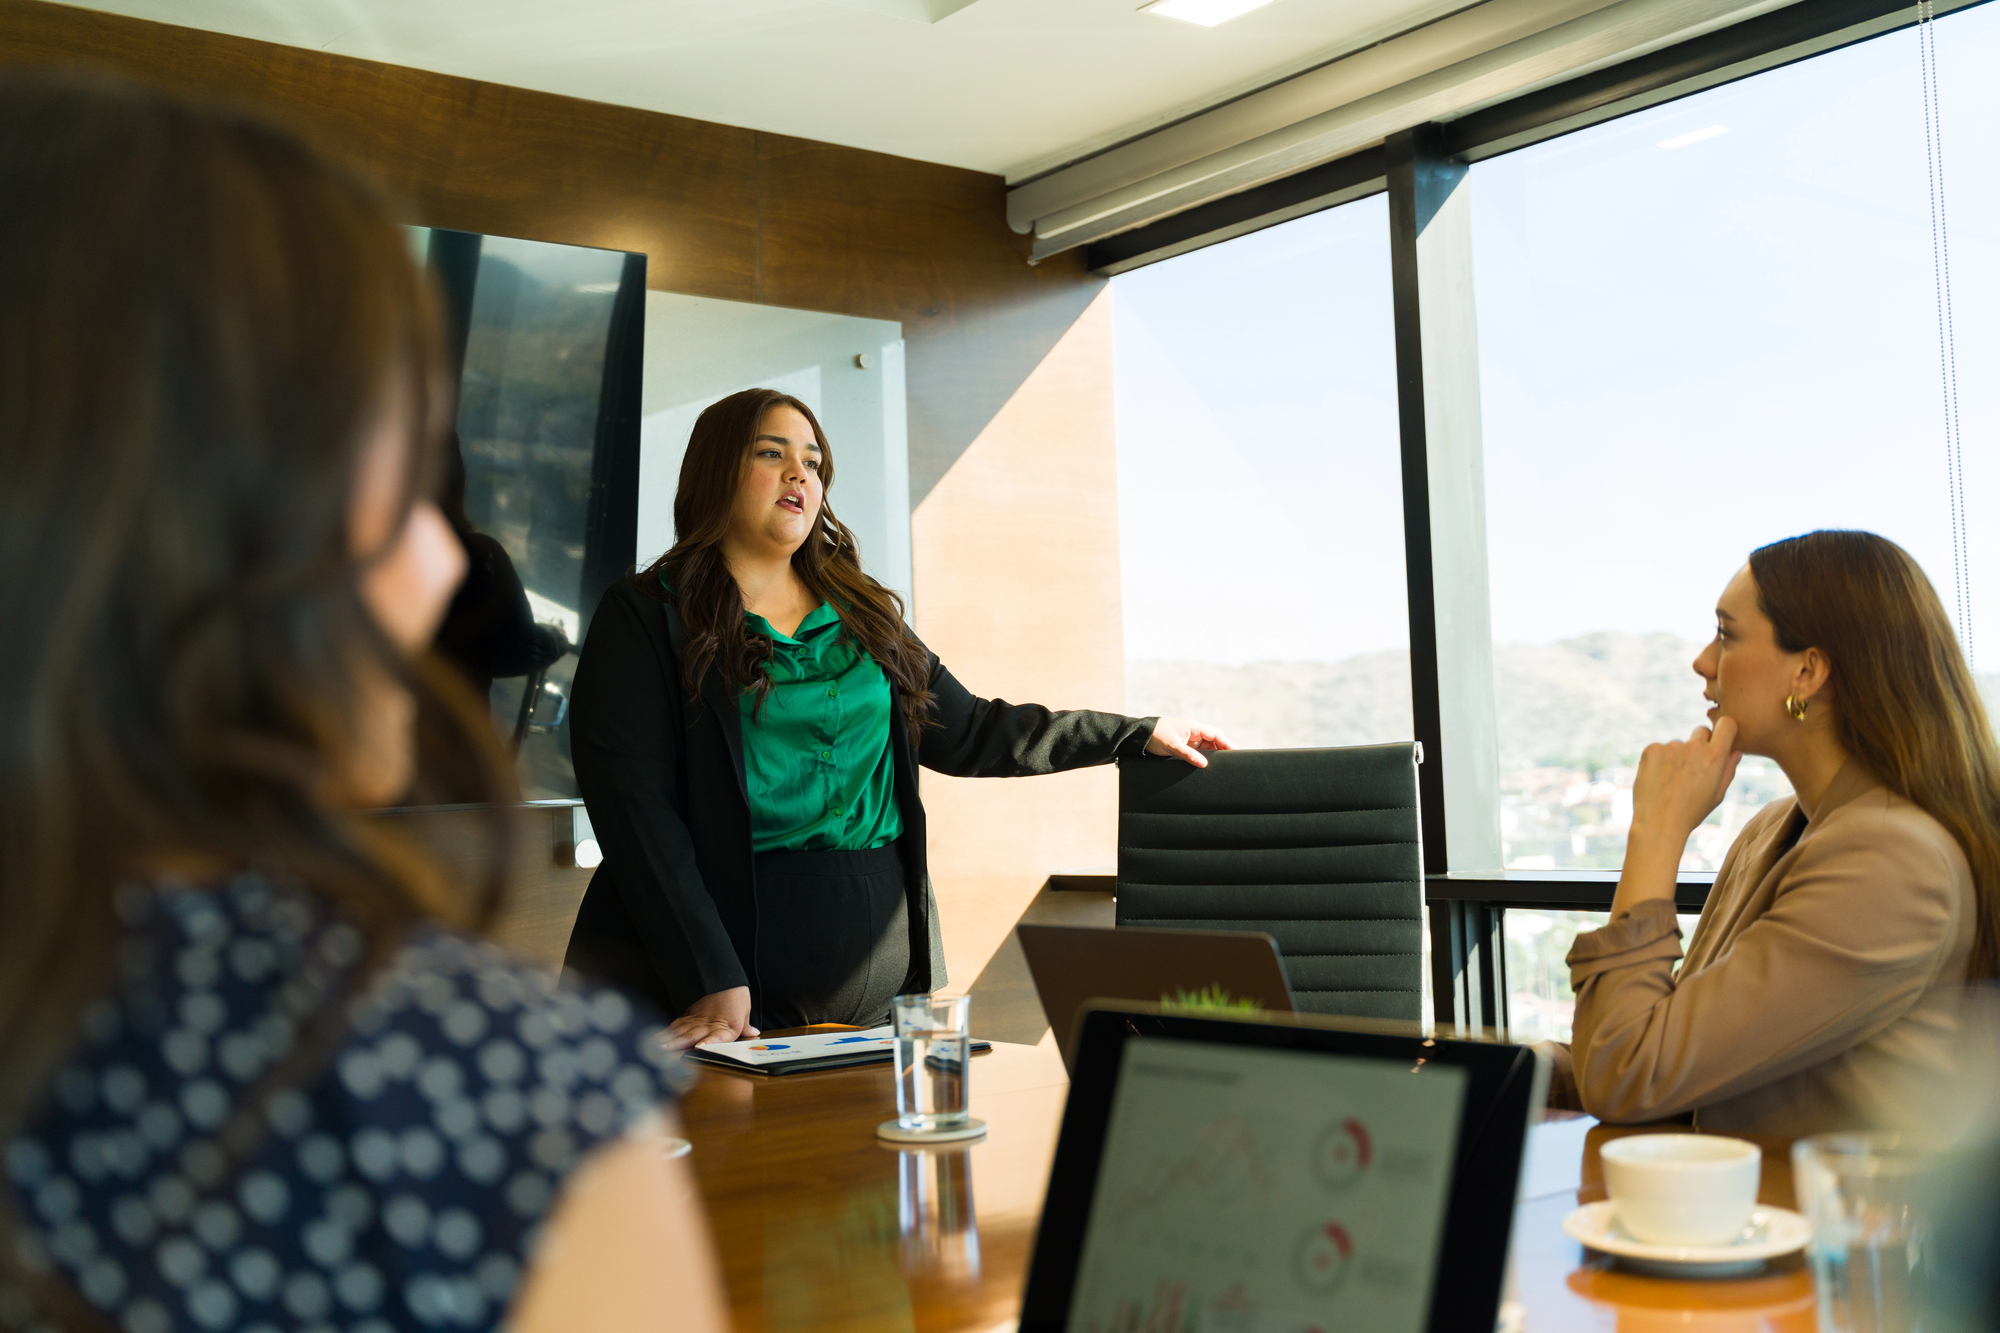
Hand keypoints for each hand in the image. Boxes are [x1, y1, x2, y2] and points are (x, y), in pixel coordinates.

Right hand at [658, 987, 757, 1050]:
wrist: (725, 976)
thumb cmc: (735, 993)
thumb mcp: (745, 1009)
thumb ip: (746, 1025)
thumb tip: (753, 1033)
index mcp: (726, 1026)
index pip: (717, 1036)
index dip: (708, 1042)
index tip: (699, 1047)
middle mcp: (709, 1024)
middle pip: (691, 1035)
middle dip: (676, 1045)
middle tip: (663, 1053)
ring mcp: (697, 1019)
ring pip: (680, 1031)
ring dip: (668, 1040)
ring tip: (656, 1048)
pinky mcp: (689, 1014)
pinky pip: (677, 1024)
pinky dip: (667, 1032)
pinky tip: (657, 1038)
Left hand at [1145, 717, 1232, 767]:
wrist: (1141, 735)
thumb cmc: (1156, 736)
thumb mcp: (1173, 746)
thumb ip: (1189, 755)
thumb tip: (1204, 764)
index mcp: (1193, 727)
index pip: (1216, 734)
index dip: (1227, 743)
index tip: (1236, 752)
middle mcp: (1193, 731)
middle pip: (1214, 740)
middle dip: (1222, 750)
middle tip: (1230, 762)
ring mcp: (1189, 738)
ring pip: (1206, 746)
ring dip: (1212, 755)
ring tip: (1220, 766)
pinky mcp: (1184, 744)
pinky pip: (1198, 750)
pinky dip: (1203, 757)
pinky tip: (1206, 764)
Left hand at [1630, 718, 1741, 841]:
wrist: (1659, 823)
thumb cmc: (1692, 812)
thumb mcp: (1717, 794)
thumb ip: (1728, 769)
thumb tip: (1736, 750)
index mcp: (1715, 756)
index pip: (1726, 724)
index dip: (1725, 730)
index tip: (1721, 738)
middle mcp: (1694, 747)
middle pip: (1701, 731)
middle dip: (1701, 744)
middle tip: (1693, 768)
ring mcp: (1671, 746)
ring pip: (1678, 745)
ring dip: (1677, 756)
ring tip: (1672, 782)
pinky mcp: (1651, 749)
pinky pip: (1659, 749)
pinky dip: (1659, 760)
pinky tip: (1658, 779)